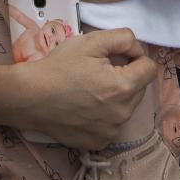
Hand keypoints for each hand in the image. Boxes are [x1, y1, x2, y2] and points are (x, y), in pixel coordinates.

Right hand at [20, 28, 155, 148]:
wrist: (30, 96)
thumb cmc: (60, 66)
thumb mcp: (92, 40)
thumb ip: (123, 38)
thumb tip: (137, 48)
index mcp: (124, 86)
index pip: (149, 68)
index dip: (134, 56)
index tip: (116, 55)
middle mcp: (122, 113)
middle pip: (139, 87)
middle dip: (126, 75)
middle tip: (99, 70)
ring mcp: (110, 131)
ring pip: (126, 106)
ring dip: (116, 95)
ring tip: (90, 88)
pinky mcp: (98, 142)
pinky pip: (112, 123)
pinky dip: (104, 114)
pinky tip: (85, 105)